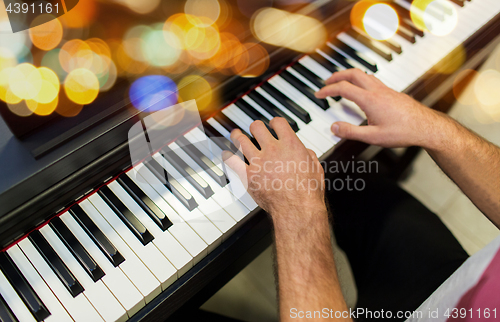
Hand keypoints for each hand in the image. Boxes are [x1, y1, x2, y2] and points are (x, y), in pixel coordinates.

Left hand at [223, 118, 325, 217]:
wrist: (297, 208)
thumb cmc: (308, 192)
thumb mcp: (316, 168)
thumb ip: (309, 156)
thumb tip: (306, 152)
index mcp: (290, 145)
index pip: (278, 123)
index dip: (274, 122)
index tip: (273, 124)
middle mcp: (273, 149)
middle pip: (257, 127)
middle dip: (255, 127)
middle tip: (254, 130)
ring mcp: (258, 162)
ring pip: (241, 140)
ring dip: (237, 136)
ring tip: (236, 135)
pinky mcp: (248, 175)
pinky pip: (232, 161)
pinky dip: (228, 156)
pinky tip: (227, 155)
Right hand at [315, 68, 447, 148]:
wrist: (427, 127)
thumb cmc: (404, 132)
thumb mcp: (373, 137)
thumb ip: (351, 132)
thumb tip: (334, 128)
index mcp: (370, 100)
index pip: (343, 89)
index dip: (327, 90)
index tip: (318, 94)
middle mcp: (377, 90)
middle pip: (352, 73)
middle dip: (336, 76)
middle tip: (326, 82)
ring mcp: (386, 89)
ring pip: (363, 74)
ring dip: (348, 75)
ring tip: (341, 82)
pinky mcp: (392, 92)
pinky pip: (372, 79)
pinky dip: (359, 80)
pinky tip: (360, 89)